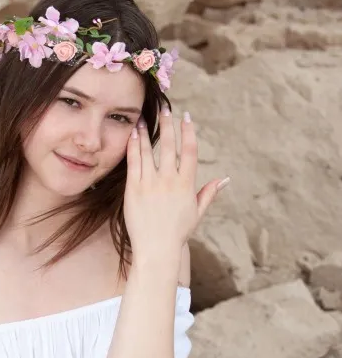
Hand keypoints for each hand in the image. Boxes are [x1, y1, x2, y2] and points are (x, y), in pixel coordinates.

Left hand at [123, 108, 228, 259]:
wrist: (156, 249)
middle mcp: (169, 181)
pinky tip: (132, 136)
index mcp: (186, 185)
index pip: (189, 151)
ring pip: (148, 151)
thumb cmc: (177, 233)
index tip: (187, 118)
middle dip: (168, 125)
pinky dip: (133, 147)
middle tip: (165, 109)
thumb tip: (224, 180)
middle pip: (169, 146)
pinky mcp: (134, 190)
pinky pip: (134, 163)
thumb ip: (208, 193)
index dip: (188, 132)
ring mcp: (150, 184)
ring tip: (143, 119)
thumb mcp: (196, 213)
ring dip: (146, 133)